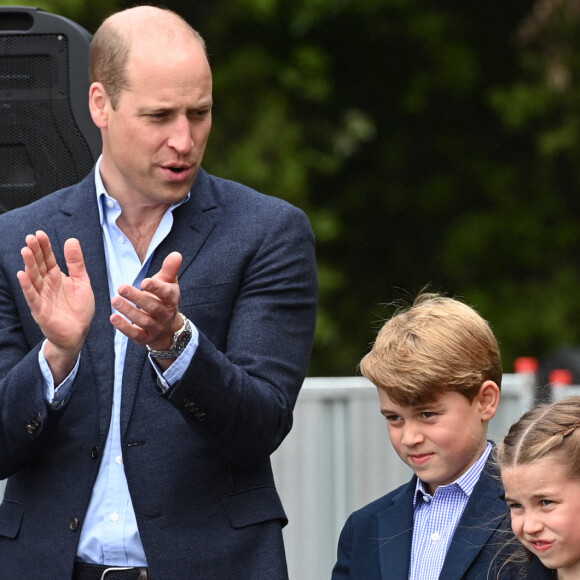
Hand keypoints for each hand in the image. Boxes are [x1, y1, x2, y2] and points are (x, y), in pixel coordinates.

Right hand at [17, 231, 94, 379]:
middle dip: (35, 252)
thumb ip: (76, 263)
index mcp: (56, 277)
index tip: (40, 233)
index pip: (48, 259)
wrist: (78, 333)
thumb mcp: (82, 282)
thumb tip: (72, 240)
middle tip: (31, 238)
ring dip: (29, 265)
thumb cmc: (79, 308)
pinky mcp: (40, 310)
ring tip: (25, 250)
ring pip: (33, 278)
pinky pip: (32, 297)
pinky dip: (27, 287)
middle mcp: (47, 285)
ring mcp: (42, 297)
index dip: (45, 247)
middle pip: (39, 265)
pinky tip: (23, 275)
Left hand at [110, 251, 182, 349]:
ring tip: (115, 300)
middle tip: (121, 288)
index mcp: (172, 299)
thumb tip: (176, 254)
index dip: (156, 288)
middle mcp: (166, 314)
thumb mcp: (168, 283)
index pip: (166, 294)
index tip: (144, 282)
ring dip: (129, 311)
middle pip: (153, 307)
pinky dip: (124, 327)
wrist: (167, 327)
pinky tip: (113, 318)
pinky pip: (135, 334)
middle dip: (137, 298)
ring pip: (144, 320)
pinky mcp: (145, 338)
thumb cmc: (164, 298)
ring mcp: (156, 327)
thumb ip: (170, 269)